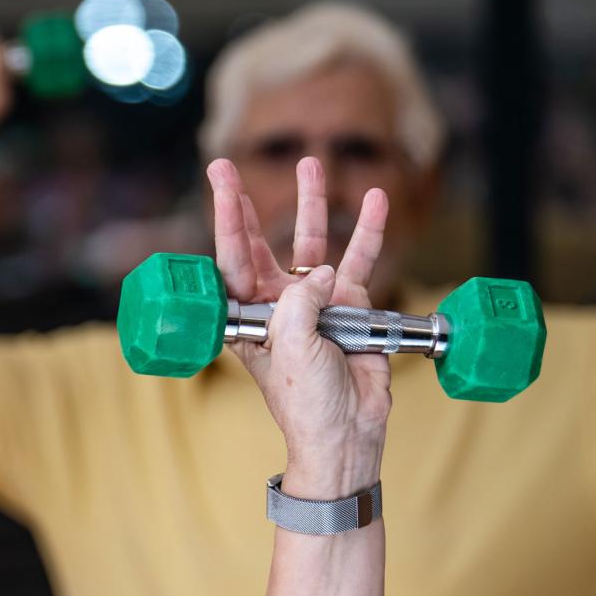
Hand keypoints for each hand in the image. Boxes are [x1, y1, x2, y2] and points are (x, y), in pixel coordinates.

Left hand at [209, 156, 390, 498]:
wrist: (346, 431)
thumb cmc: (306, 399)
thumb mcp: (291, 347)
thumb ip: (300, 303)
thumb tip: (323, 274)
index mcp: (248, 317)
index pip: (231, 260)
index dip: (226, 220)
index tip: (220, 182)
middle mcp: (276, 304)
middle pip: (259, 244)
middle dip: (246, 205)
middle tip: (226, 166)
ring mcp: (313, 302)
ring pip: (311, 244)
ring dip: (311, 205)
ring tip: (311, 164)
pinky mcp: (350, 305)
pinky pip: (360, 260)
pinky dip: (369, 231)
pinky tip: (375, 200)